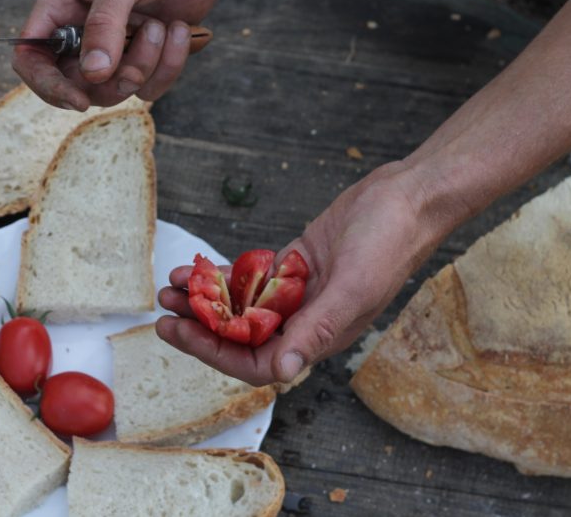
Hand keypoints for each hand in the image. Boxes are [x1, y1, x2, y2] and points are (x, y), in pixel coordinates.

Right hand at [12, 0, 224, 109]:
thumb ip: (105, 24)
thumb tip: (93, 73)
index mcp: (62, 6)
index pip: (33, 56)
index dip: (48, 83)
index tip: (77, 100)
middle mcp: (84, 31)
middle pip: (77, 84)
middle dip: (110, 82)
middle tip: (138, 59)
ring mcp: (117, 46)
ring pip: (118, 87)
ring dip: (145, 66)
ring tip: (162, 27)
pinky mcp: (149, 56)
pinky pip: (151, 84)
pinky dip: (170, 64)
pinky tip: (180, 30)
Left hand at [156, 161, 446, 385]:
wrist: (407, 199)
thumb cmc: (390, 243)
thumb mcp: (353, 287)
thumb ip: (316, 329)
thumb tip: (281, 371)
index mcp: (319, 338)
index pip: (254, 361)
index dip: (211, 351)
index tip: (177, 331)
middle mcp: (305, 322)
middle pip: (240, 336)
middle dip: (198, 326)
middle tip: (162, 310)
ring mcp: (297, 294)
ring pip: (240, 307)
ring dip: (205, 298)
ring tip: (173, 285)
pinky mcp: (293, 267)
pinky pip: (250, 279)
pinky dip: (223, 275)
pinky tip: (198, 267)